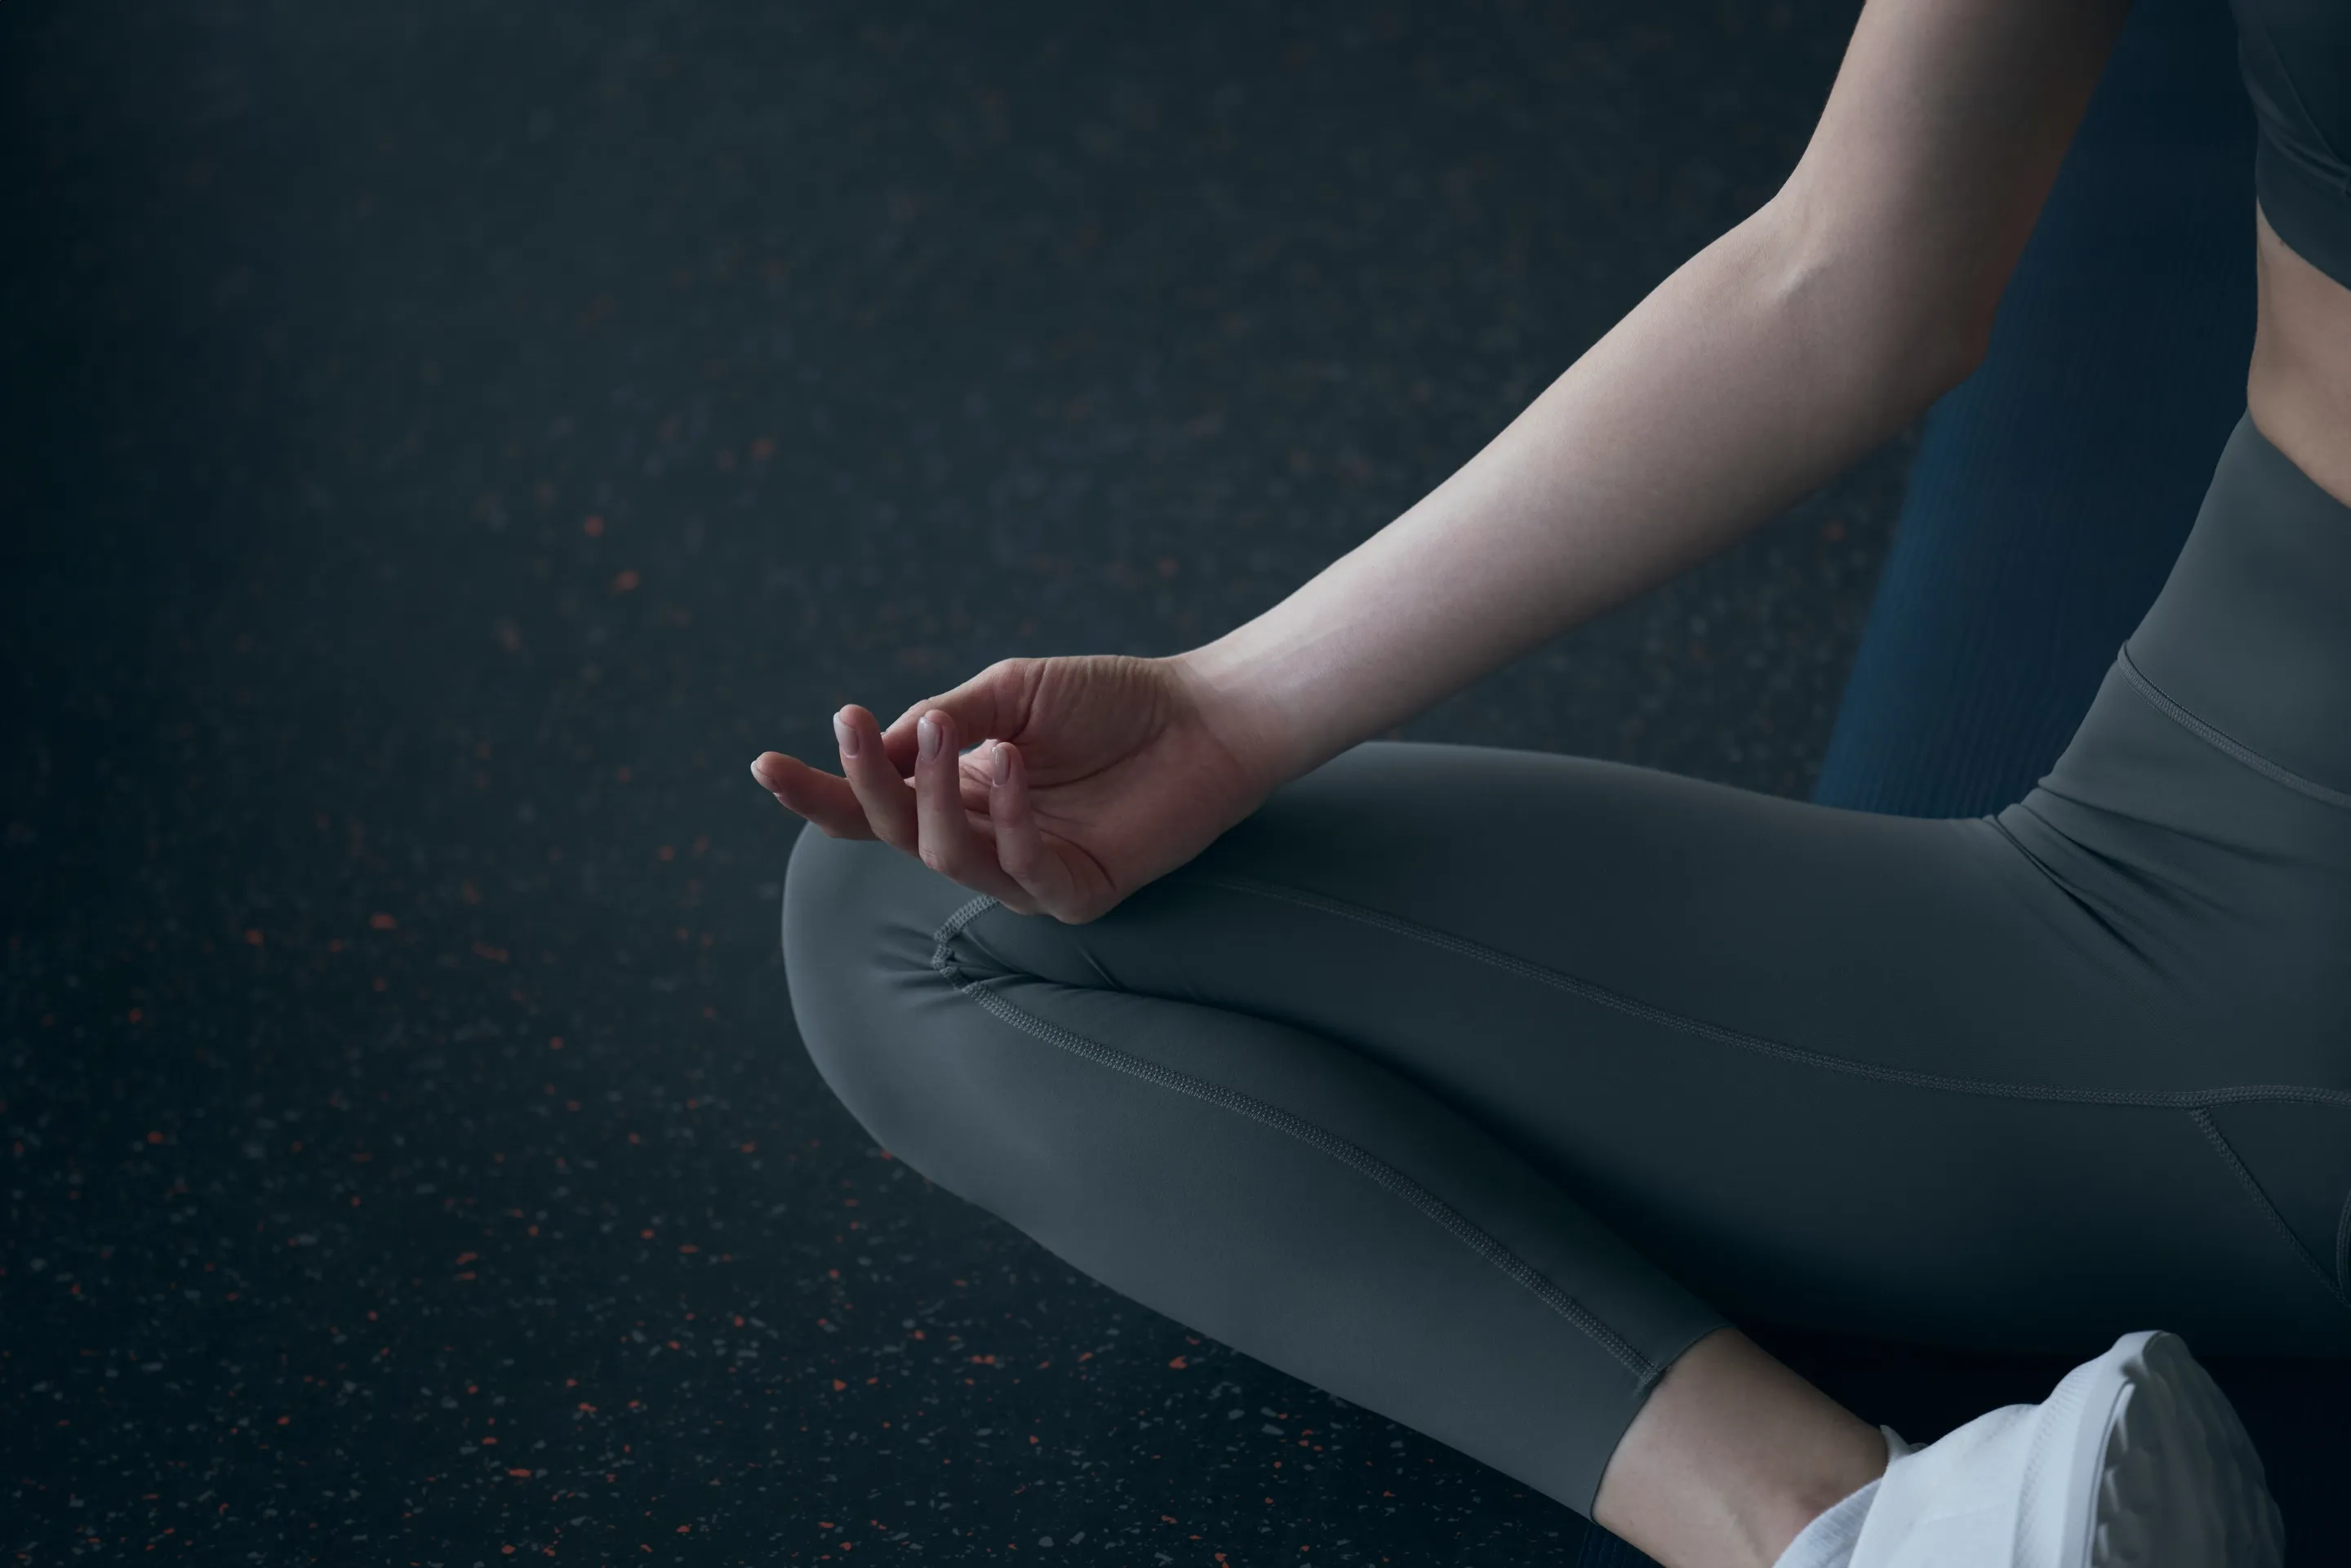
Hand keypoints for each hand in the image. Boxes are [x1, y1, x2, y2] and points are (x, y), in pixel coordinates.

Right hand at [751, 653, 1281, 921]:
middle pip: (892, 831)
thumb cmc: (1111, 701)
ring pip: (945, 855)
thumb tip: (877, 741)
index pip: (871, 804)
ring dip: (936, 792)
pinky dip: (1006, 819)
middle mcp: (981, 837)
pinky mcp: (1078, 895)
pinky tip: (1010, 768)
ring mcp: (1026, 873)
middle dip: (864, 784)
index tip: (763, 764)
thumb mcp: (1012, 692)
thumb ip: (945, 718)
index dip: (818, 792)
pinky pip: (1021, 872)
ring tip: (956, 734)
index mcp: (957, 789)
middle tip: (855, 729)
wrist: (1205, 716)